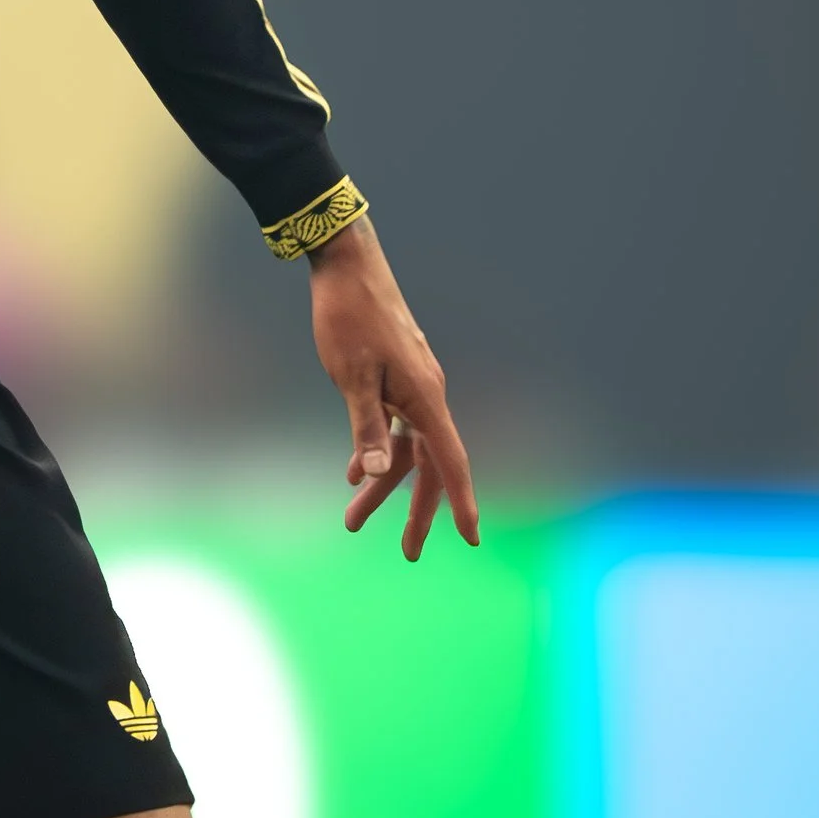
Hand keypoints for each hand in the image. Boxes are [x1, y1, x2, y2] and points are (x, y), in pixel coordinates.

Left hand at [308, 214, 478, 559]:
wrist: (346, 264)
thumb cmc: (349, 318)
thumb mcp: (350, 376)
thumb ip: (364, 426)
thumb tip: (372, 473)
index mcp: (424, 398)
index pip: (449, 461)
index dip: (460, 500)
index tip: (472, 537)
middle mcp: (426, 395)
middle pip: (428, 464)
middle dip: (417, 511)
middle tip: (409, 553)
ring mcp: (412, 385)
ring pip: (404, 447)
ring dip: (382, 483)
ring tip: (353, 520)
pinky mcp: (395, 376)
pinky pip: (393, 426)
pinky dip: (375, 449)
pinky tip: (351, 469)